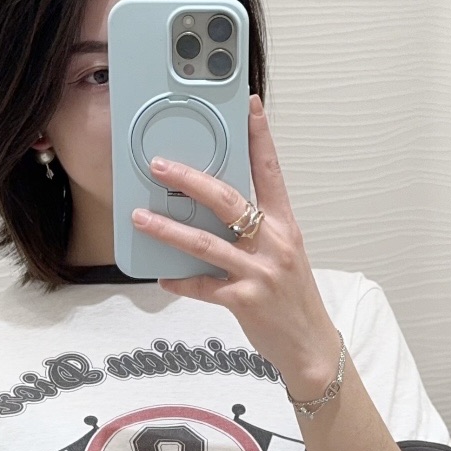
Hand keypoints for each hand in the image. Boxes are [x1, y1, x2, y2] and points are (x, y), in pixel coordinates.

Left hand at [132, 95, 342, 399]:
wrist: (310, 345)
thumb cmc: (293, 297)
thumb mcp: (283, 255)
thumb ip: (256, 230)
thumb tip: (214, 210)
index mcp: (286, 226)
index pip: (271, 171)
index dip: (260, 137)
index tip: (250, 106)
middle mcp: (274, 243)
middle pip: (228, 200)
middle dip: (190, 180)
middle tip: (160, 165)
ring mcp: (259, 272)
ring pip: (205, 243)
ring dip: (168, 229)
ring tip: (140, 217)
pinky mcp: (245, 300)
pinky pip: (203, 286)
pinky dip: (180, 282)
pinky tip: (162, 278)